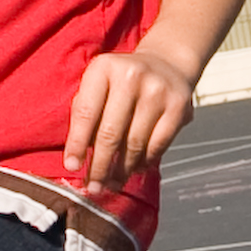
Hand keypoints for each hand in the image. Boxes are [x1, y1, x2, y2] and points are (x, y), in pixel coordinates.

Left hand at [62, 48, 196, 191]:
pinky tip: (135, 169)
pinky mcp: (179, 106)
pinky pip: (158, 144)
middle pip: (111, 133)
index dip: (77, 144)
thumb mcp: (98, 84)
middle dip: (100, 165)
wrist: (167, 63)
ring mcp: (157, 91)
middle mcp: (131, 76)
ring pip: (134, 143)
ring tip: (112, 183)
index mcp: (103, 68)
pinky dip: (144, 161)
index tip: (71, 167)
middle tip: (93, 186)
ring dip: (121, 169)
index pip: (86, 113)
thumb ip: (86, 114)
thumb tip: (77, 159)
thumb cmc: (122, 82)